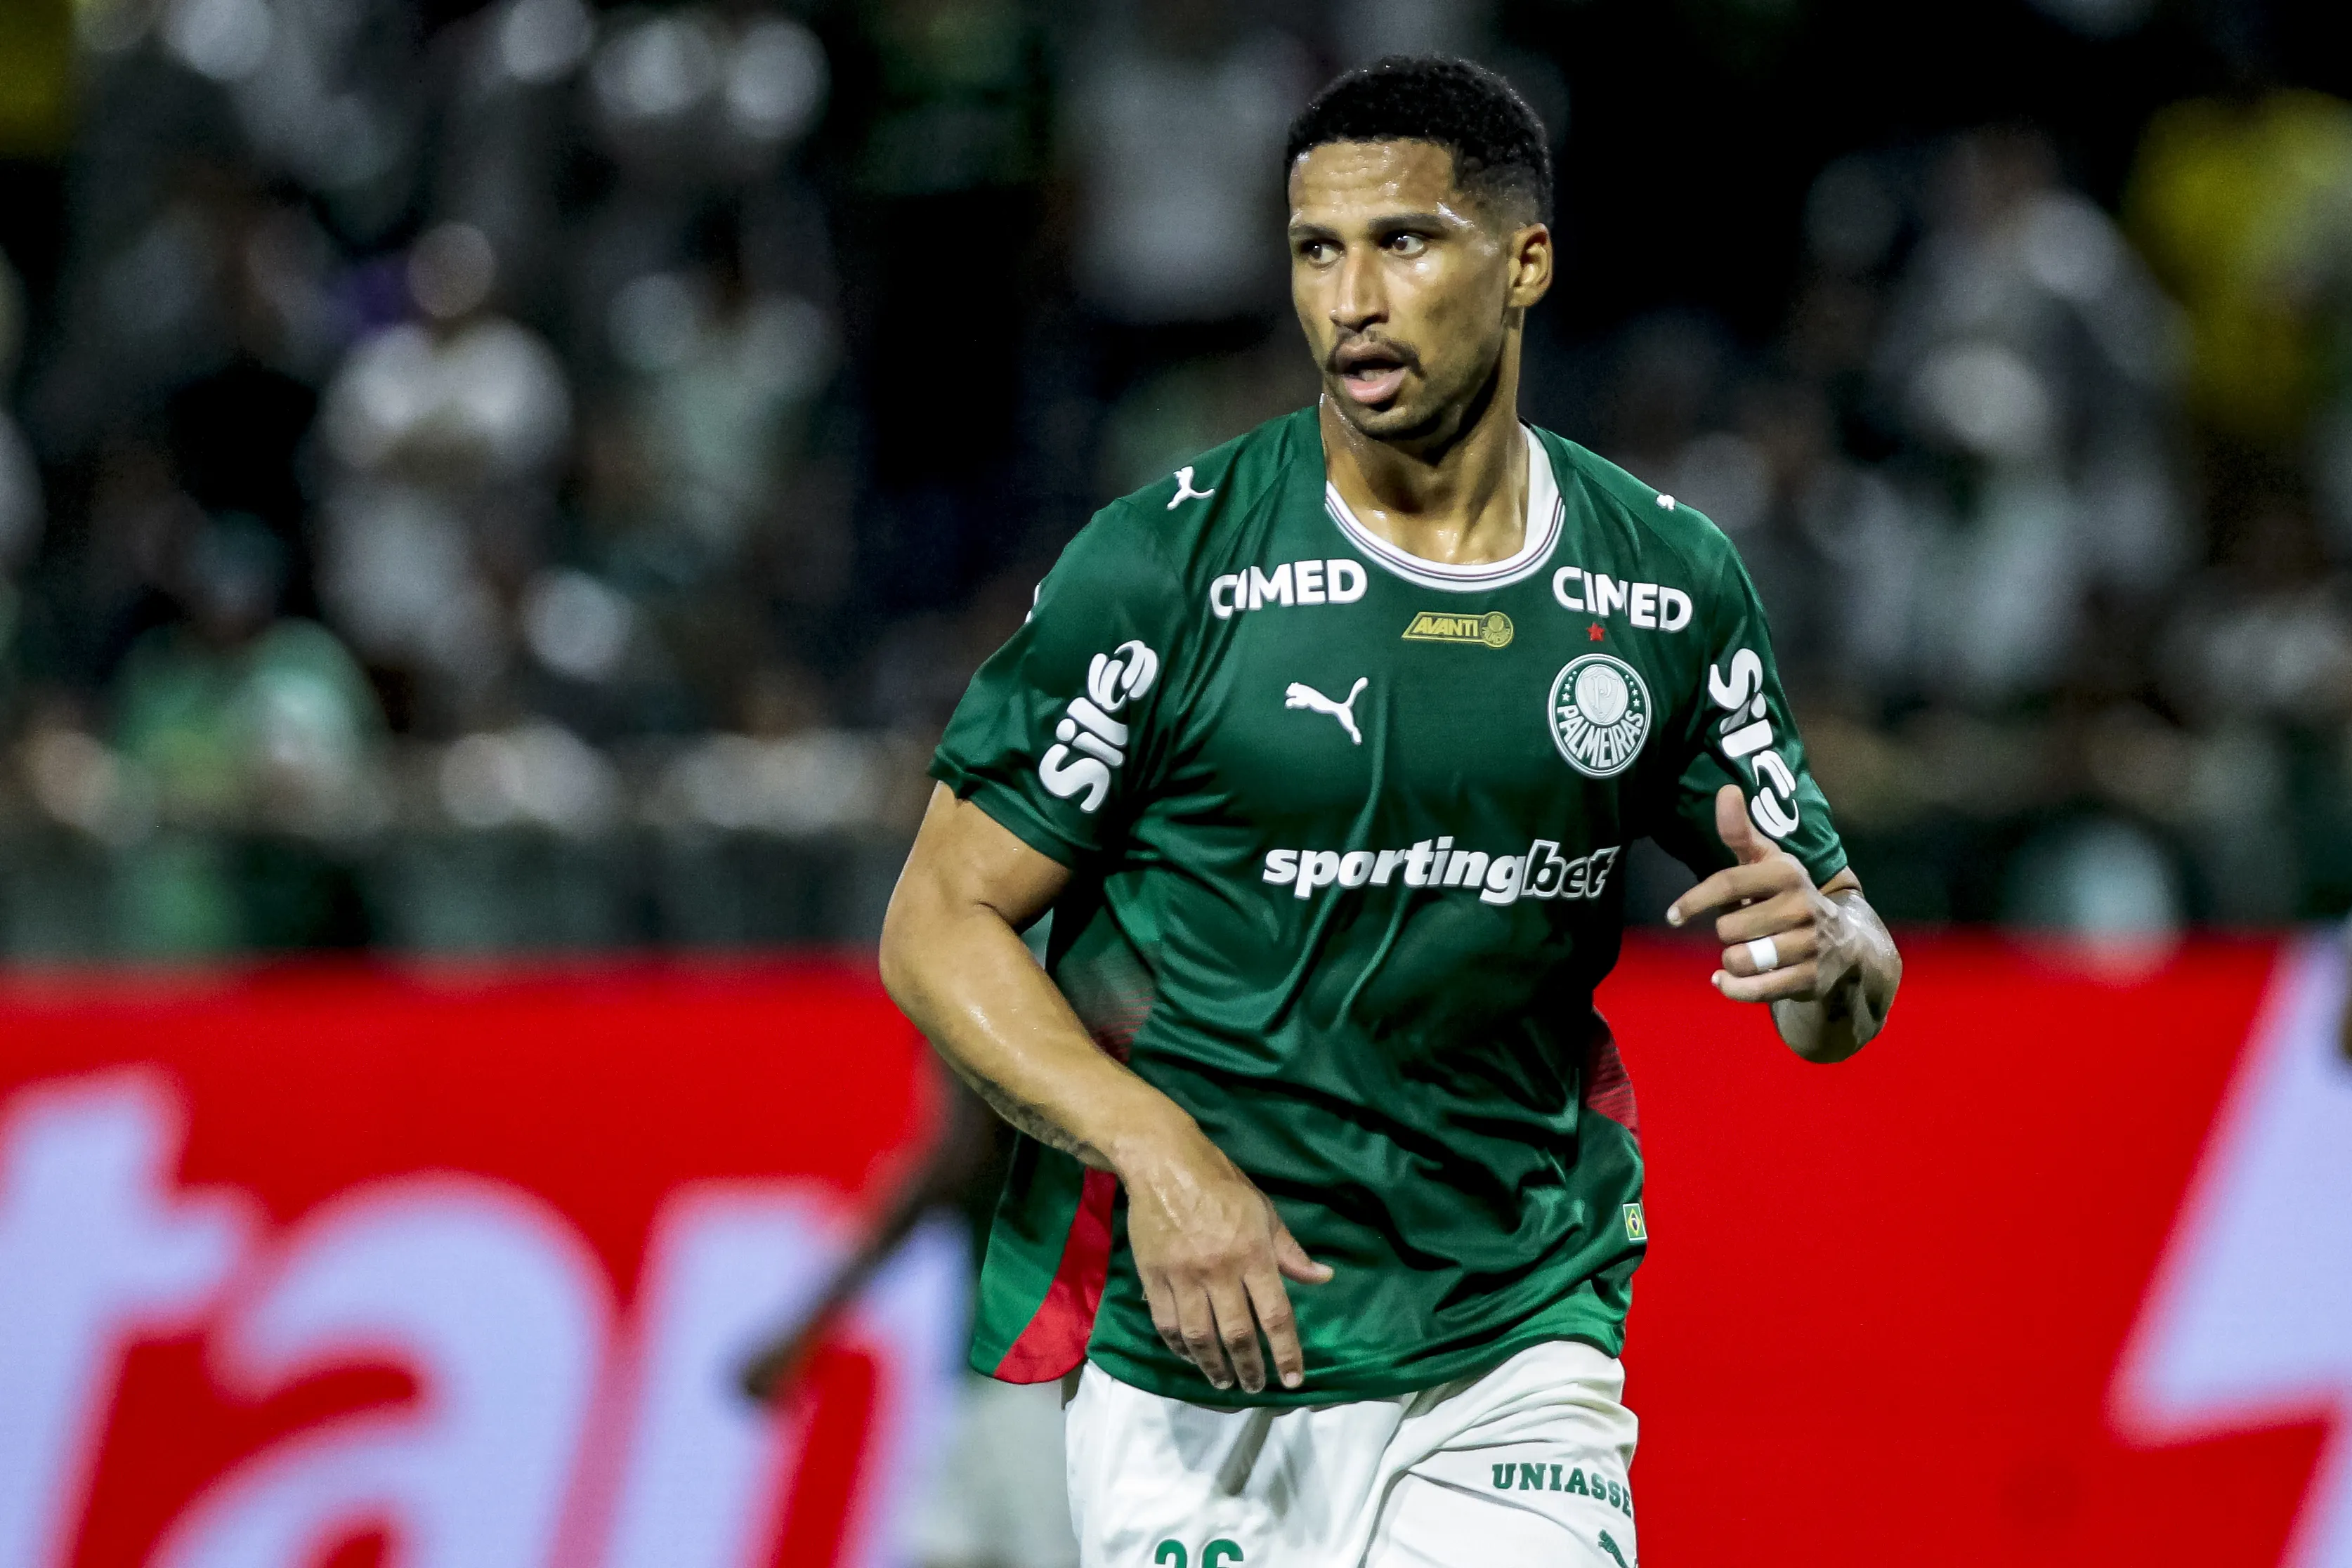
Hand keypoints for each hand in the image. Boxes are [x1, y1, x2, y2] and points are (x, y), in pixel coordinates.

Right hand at [1116, 1115, 1331, 1393]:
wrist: (1164, 1163)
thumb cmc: (1221, 1184)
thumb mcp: (1263, 1211)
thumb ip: (1290, 1251)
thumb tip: (1324, 1277)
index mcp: (1252, 1253)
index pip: (1275, 1315)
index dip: (1287, 1353)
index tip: (1293, 1380)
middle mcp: (1219, 1270)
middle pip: (1237, 1333)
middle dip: (1249, 1368)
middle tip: (1254, 1387)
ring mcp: (1183, 1276)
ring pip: (1200, 1336)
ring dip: (1214, 1367)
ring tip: (1223, 1382)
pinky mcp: (1154, 1276)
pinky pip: (1167, 1323)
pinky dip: (1180, 1347)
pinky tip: (1191, 1356)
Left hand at [1667, 784, 1864, 1005]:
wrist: (1847, 942)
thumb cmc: (1789, 895)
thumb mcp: (1768, 862)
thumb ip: (1740, 832)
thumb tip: (1726, 789)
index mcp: (1788, 872)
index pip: (1728, 883)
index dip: (1694, 901)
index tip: (1673, 915)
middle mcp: (1804, 906)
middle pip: (1729, 927)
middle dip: (1727, 931)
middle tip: (1746, 929)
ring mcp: (1810, 945)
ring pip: (1741, 960)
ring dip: (1733, 960)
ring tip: (1748, 951)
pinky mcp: (1811, 979)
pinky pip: (1756, 990)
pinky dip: (1734, 987)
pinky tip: (1725, 979)